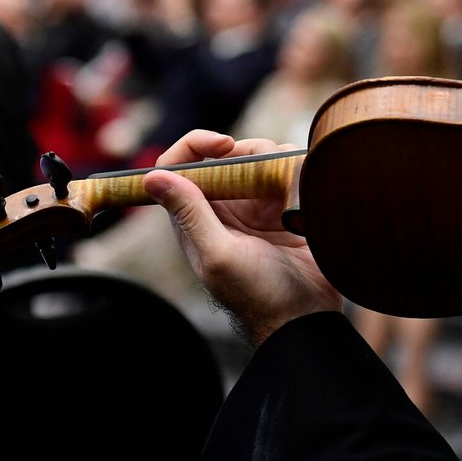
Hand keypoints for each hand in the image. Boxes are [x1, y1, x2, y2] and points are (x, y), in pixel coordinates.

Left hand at [143, 129, 342, 344]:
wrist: (309, 317)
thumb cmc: (261, 297)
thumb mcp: (220, 257)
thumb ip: (190, 215)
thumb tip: (152, 176)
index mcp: (196, 217)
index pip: (179, 164)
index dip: (196, 144)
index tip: (225, 144)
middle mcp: (225, 206)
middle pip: (228, 153)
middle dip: (250, 151)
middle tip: (270, 172)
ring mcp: (258, 205)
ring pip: (264, 156)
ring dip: (279, 164)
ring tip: (292, 196)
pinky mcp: (290, 207)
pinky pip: (292, 171)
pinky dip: (300, 174)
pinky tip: (304, 199)